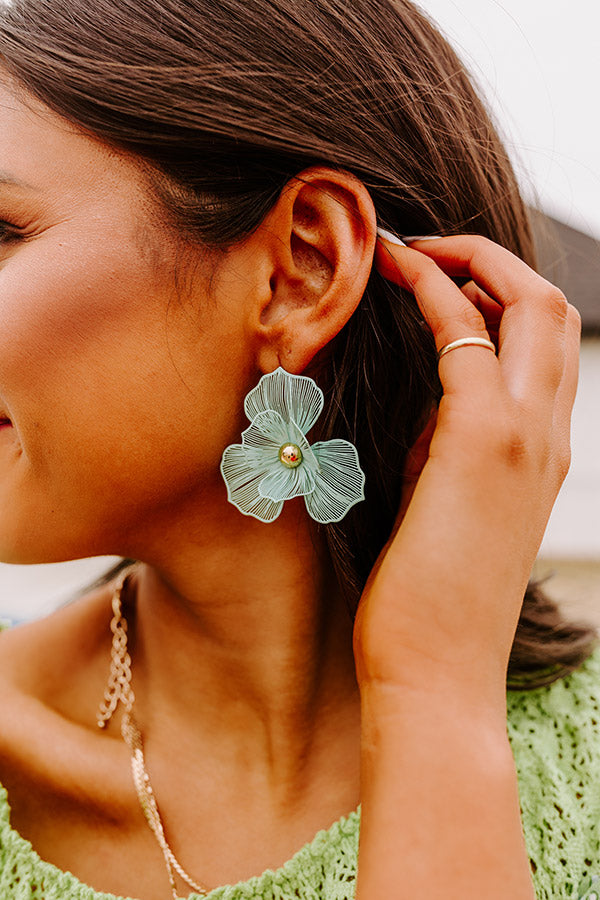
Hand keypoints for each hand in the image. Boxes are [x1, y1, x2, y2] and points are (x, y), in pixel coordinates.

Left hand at [352, 234, 579, 711]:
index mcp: (543, 451)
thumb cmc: (430, 598)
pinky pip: (467, 336)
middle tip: (429, 249)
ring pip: (532, 304)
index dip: (498, 295)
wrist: (437, 669)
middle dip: (495, 260)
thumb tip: (429, 405)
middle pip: (552, 306)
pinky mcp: (483, 441)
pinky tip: (393, 273)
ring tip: (411, 248)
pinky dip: (434, 291)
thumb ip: (450, 451)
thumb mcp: (449, 507)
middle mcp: (549, 434)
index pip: (544, 344)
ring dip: (471, 260)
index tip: (440, 277)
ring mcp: (526, 435)